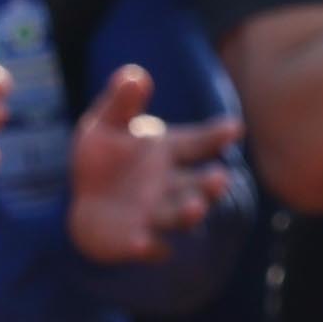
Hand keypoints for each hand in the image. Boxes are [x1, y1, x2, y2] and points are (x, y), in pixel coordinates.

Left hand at [64, 60, 246, 264]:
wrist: (89, 205)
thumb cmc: (106, 160)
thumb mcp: (107, 124)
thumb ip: (123, 101)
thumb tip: (135, 73)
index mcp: (169, 153)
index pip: (197, 143)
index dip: (215, 136)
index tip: (233, 128)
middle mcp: (172, 185)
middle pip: (197, 185)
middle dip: (210, 184)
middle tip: (221, 178)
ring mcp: (155, 214)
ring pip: (179, 215)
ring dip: (190, 213)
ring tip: (197, 207)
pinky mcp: (135, 240)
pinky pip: (146, 245)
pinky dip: (148, 247)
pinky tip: (145, 244)